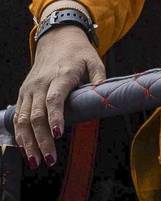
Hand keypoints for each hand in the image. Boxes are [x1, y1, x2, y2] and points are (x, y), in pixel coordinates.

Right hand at [13, 22, 105, 167]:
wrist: (57, 38)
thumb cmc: (79, 52)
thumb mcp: (95, 60)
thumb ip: (99, 78)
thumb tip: (104, 96)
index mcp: (61, 75)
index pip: (54, 99)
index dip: (55, 117)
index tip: (59, 135)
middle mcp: (41, 83)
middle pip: (37, 115)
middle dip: (42, 140)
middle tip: (49, 160)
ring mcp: (29, 89)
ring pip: (23, 119)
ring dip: (28, 142)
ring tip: (36, 162)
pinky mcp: (23, 93)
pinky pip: (17, 117)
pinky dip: (19, 135)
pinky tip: (26, 150)